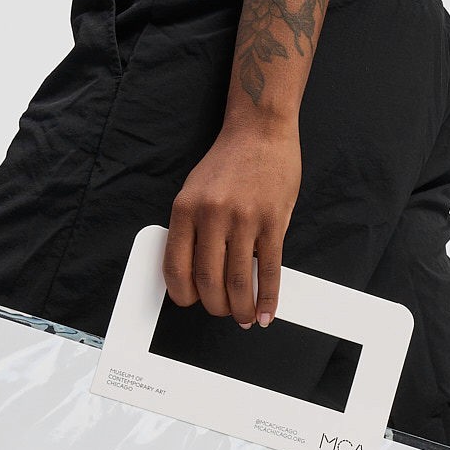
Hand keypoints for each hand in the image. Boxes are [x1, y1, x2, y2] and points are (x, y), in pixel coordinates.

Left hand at [163, 108, 301, 325]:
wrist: (260, 131)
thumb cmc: (229, 162)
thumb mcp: (195, 191)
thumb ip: (193, 228)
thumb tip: (196, 271)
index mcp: (185, 209)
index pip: (176, 267)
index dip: (183, 295)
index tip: (191, 302)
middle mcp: (211, 215)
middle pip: (208, 280)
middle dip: (215, 307)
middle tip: (223, 312)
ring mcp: (244, 219)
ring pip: (238, 281)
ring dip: (241, 308)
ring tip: (245, 317)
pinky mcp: (272, 222)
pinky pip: (269, 270)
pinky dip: (268, 297)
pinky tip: (267, 311)